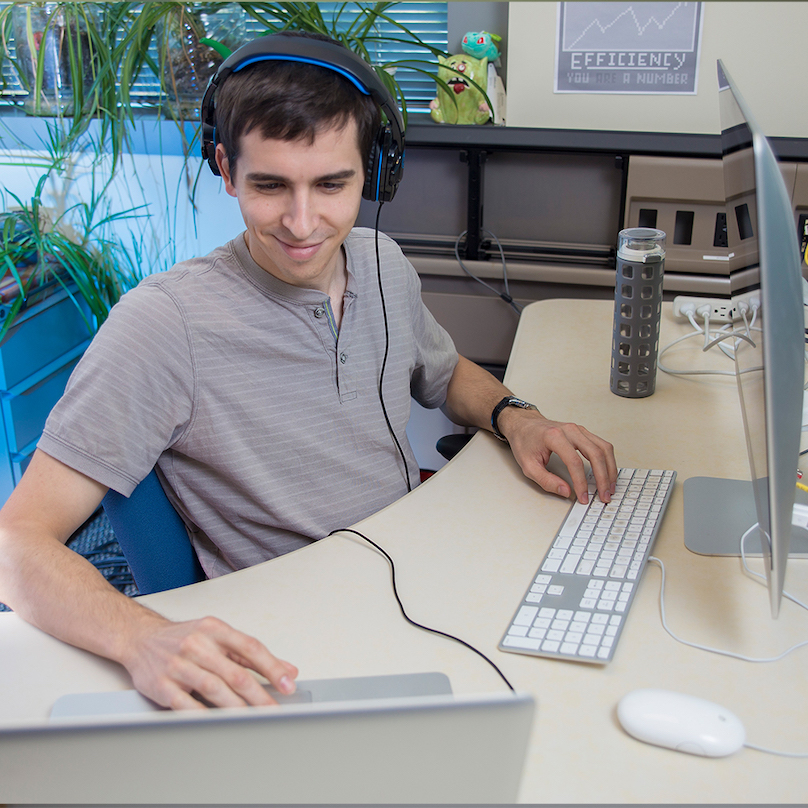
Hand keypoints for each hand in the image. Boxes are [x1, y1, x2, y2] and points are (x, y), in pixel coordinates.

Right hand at [121, 614, 298, 709]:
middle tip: (274, 709)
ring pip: (214, 689)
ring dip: (237, 708)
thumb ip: (251, 654)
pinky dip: (206, 716)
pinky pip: (187, 705)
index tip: (287, 683)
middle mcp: (197, 645)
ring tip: (254, 719)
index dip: (272, 667)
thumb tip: (286, 669)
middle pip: (235, 673)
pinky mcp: (163, 685)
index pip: (250, 648)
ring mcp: (179, 665)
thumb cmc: (183, 637)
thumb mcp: (218, 636)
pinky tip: (220, 723)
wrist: (140, 638)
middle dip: (259, 695)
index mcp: (215, 630)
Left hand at [499, 409, 616, 503]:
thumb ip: (546, 481)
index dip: (581, 483)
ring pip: (604, 448)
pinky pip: (602, 445)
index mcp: (554, 437)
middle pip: (595, 454)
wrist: (523, 424)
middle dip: (603, 478)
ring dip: (610, 469)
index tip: (583, 497)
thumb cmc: (524, 441)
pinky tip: (608, 473)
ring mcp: (578, 429)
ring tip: (610, 487)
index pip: (575, 462)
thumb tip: (566, 491)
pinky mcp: (583, 432)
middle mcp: (570, 430)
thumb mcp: (528, 465)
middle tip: (604, 495)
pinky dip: (608, 460)